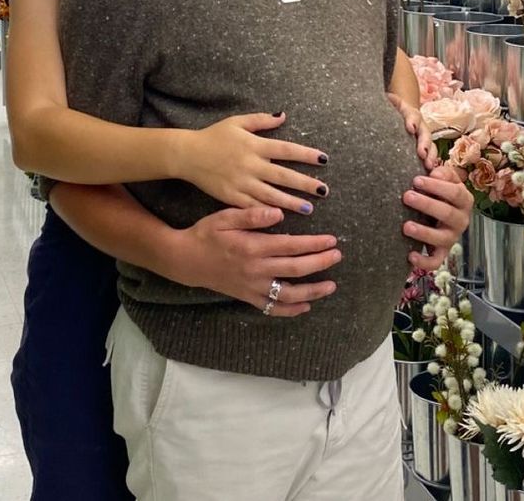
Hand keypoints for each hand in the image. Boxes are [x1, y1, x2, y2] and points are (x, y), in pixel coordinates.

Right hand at [172, 206, 341, 316]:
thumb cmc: (206, 234)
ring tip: (331, 286)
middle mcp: (255, 270)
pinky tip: (306, 306)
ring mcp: (252, 286)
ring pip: (288, 294)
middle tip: (338, 256)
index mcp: (252, 247)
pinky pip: (272, 308)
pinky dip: (290, 310)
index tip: (332, 240)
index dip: (314, 244)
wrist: (185, 259)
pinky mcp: (247, 297)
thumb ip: (252, 214)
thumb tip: (280, 213)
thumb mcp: (225, 216)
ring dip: (312, 291)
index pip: (291, 246)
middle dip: (320, 263)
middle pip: (295, 269)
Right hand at [178, 112, 329, 215]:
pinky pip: (253, 206)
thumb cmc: (214, 136)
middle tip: (324, 190)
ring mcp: (241, 183)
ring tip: (308, 208)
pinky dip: (267, 212)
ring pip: (271, 195)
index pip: (286, 149)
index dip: (306, 154)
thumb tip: (283, 115)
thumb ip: (261, 120)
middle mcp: (250, 165)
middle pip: (283, 175)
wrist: (188, 155)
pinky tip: (280, 218)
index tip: (323, 159)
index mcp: (254, 145)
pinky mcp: (232, 197)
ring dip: (291, 202)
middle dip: (305, 183)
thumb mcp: (237, 122)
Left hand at [388, 93, 436, 170]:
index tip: (410, 128)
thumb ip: (389, 101)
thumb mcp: (389, 104)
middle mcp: (420, 126)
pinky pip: (430, 157)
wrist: (399, 117)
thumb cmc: (392, 111)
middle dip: (424, 142)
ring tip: (428, 165)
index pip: (413, 115)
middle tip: (421, 152)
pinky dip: (431, 164)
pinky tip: (429, 173)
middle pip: (425, 133)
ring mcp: (424, 139)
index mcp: (410, 114)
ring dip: (430, 156)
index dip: (412, 121)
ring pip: (431, 146)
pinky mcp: (424, 150)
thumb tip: (387, 96)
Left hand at [402, 168, 472, 271]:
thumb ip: (443, 173)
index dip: (436, 187)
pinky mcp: (442, 252)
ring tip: (405, 226)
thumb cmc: (440, 192)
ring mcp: (451, 238)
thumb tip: (433, 171)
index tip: (416, 180)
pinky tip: (410, 255)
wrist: (441, 214)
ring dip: (424, 232)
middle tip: (406, 196)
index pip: (454, 192)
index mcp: (464, 200)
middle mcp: (461, 220)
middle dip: (426, 204)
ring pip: (442, 238)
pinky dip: (424, 262)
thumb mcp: (445, 179)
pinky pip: (436, 261)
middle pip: (447, 214)